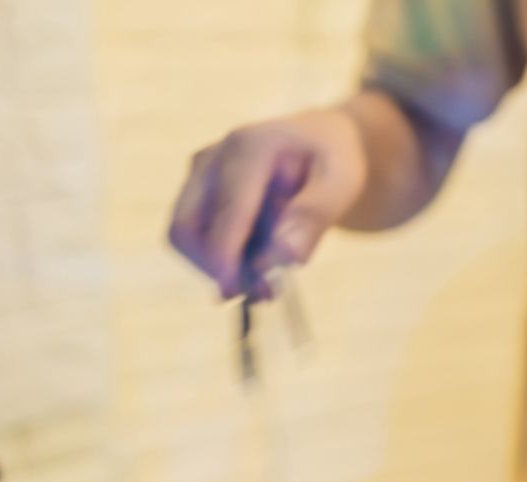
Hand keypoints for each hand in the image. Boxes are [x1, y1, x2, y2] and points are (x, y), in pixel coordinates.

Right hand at [168, 108, 366, 298]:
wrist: (318, 142)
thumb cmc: (332, 161)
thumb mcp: (341, 184)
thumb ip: (314, 216)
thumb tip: (287, 256)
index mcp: (249, 148)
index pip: (225, 212)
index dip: (224, 257)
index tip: (235, 293)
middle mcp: (213, 158)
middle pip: (187, 227)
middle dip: (217, 268)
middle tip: (265, 294)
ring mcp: (199, 174)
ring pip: (185, 237)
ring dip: (218, 270)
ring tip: (268, 287)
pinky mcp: (196, 191)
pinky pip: (194, 237)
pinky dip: (220, 261)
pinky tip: (257, 271)